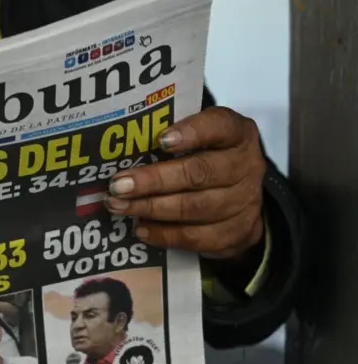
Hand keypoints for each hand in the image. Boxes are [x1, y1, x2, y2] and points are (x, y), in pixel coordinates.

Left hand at [106, 106, 265, 260]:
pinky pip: (200, 237)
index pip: (219, 126)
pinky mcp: (239, 231)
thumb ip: (170, 136)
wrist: (242, 196)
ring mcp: (246, 200)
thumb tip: (123, 146)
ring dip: (152, 208)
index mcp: (236, 133)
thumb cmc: (207, 156)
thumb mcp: (197, 136)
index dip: (191, 132)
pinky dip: (167, 235)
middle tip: (118, 185)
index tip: (160, 140)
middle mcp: (246, 165)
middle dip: (154, 180)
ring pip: (196, 208)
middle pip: (199, 173)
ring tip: (120, 206)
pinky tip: (141, 229)